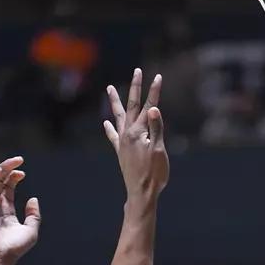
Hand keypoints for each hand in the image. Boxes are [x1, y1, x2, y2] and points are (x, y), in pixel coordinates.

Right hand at [0, 157, 40, 264]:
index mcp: (5, 210)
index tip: (22, 172)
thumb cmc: (13, 248)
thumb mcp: (31, 231)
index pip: (7, 188)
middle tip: (18, 160)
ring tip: (8, 164)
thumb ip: (34, 215)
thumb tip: (33, 199)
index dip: (14, 177)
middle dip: (7, 169)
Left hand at [104, 68, 168, 202]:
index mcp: (138, 132)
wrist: (141, 193)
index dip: (154, 91)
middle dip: (135, 88)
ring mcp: (123, 142)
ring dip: (115, 102)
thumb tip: (153, 108)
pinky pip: (113, 136)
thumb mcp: (158, 150)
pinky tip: (105, 123)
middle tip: (137, 71)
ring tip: (109, 88)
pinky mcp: (121, 152)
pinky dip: (109, 128)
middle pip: (132, 106)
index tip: (158, 76)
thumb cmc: (154, 174)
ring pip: (118, 116)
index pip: (149, 106)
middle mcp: (128, 134)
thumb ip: (156, 128)